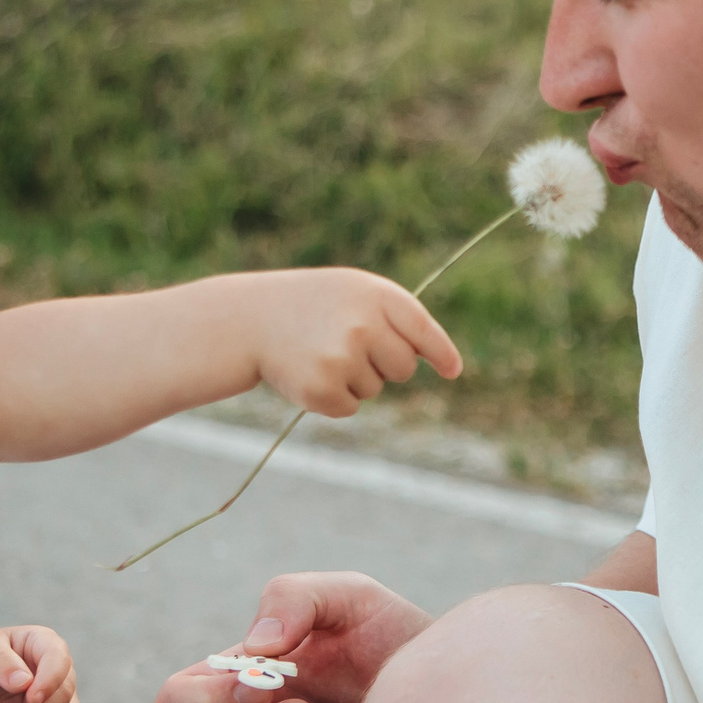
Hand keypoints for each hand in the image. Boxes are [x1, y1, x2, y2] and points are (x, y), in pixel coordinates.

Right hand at [239, 269, 461, 417]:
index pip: (422, 330)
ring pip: (375, 389)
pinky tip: (308, 372)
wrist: (250, 319)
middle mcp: (363, 326)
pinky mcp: (322, 390)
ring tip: (319, 351)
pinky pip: (350, 408)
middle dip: (384, 364)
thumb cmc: (313, 305)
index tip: (452, 371)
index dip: (441, 353)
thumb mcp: (354, 294)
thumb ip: (398, 318)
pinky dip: (333, 398)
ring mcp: (342, 359)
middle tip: (346, 344)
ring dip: (353, 379)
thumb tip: (448, 362)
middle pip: (403, 368)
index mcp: (376, 296)